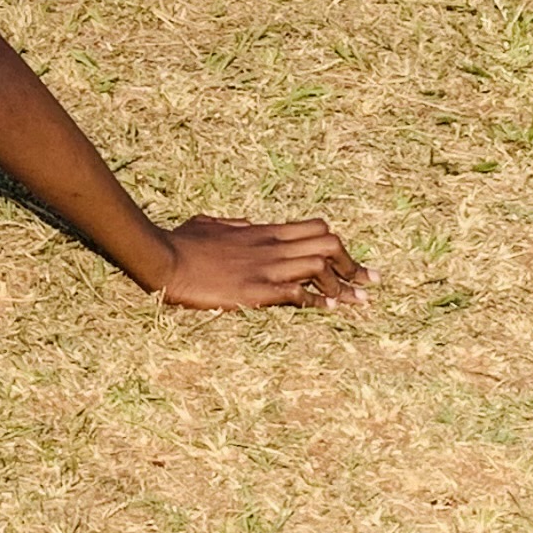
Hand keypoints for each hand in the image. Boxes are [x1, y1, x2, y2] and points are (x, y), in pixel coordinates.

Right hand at [153, 215, 367, 311]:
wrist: (164, 258)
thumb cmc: (181, 242)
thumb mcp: (209, 224)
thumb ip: (232, 224)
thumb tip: (247, 224)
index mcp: (262, 231)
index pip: (315, 229)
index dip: (341, 247)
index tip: (356, 265)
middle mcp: (271, 246)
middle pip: (329, 243)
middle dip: (353, 265)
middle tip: (369, 283)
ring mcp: (265, 268)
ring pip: (321, 264)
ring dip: (341, 284)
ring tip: (357, 301)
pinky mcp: (255, 291)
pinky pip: (298, 293)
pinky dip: (317, 300)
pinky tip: (328, 309)